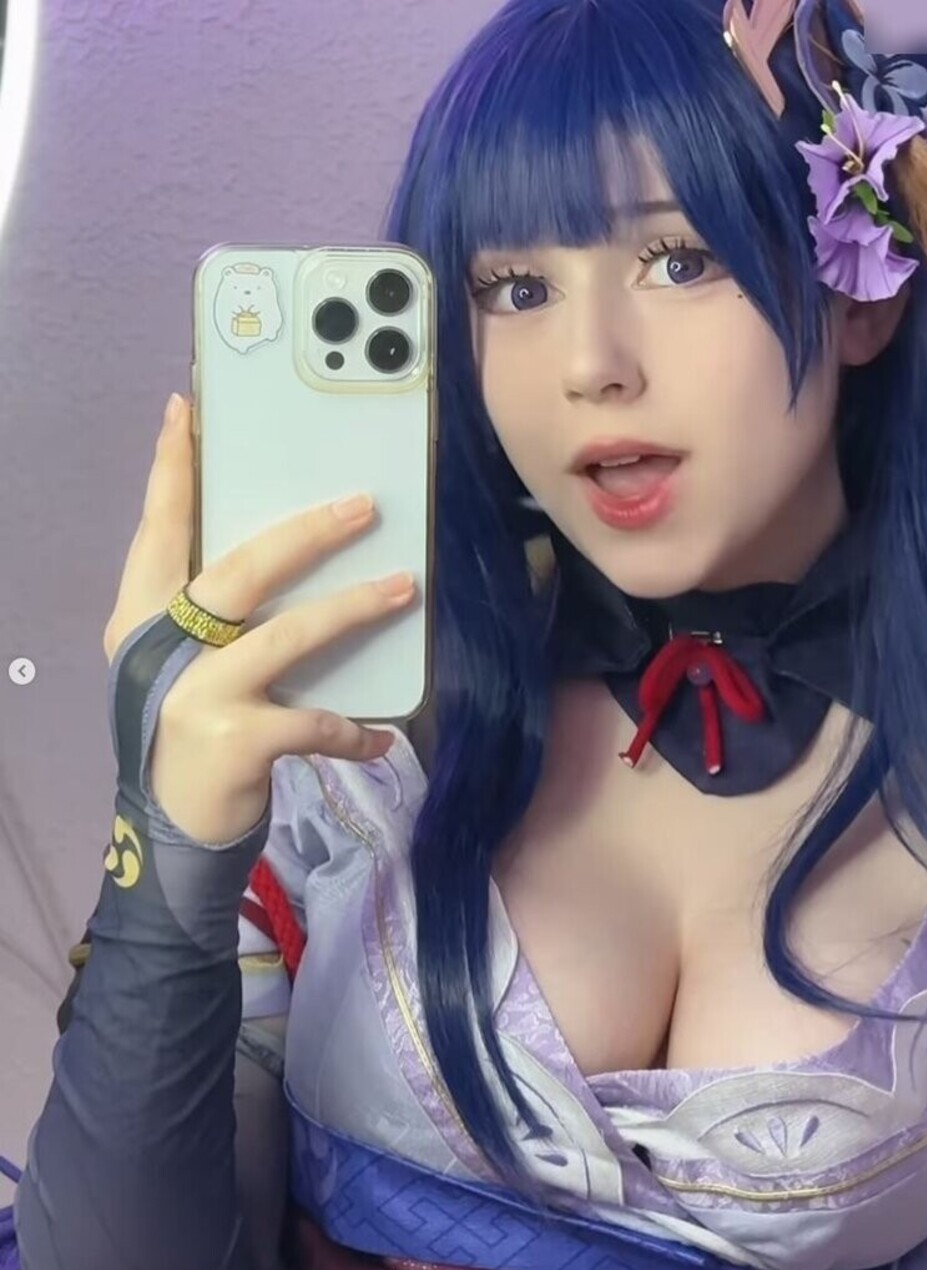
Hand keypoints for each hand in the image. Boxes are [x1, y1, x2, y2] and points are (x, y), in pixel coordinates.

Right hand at [103, 393, 415, 845]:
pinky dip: (350, 730)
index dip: (172, 470)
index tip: (187, 410)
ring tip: (404, 588)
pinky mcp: (234, 740)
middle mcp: (161, 645)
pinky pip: (311, 721)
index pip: (158, 528)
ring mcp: (195, 692)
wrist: (170, 823)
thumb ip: (218, 614)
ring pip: (286, 634)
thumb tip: (295, 553)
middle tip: (363, 504)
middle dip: (306, 533)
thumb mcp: (185, 661)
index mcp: (143, 614)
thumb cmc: (190, 725)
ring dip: (351, 610)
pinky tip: (379, 737)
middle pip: (240, 569)